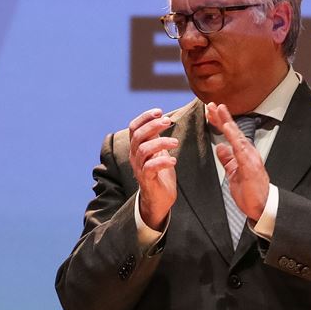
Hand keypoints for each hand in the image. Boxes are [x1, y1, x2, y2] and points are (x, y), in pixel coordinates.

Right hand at [129, 108, 178, 229]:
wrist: (159, 198)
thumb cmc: (160, 173)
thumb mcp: (158, 151)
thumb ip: (156, 137)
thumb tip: (162, 118)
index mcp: (136, 147)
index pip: (134, 127)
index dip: (144, 117)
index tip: (159, 111)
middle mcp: (134, 156)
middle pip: (138, 136)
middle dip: (153, 126)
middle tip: (168, 122)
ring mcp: (139, 168)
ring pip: (144, 150)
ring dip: (161, 143)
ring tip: (176, 142)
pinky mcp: (146, 179)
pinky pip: (151, 167)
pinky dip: (162, 162)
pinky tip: (173, 160)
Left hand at [205, 103, 268, 220]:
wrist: (261, 207)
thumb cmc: (249, 191)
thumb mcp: (234, 172)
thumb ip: (228, 159)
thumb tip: (220, 147)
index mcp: (243, 153)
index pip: (230, 134)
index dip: (221, 121)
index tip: (211, 111)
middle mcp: (248, 152)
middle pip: (233, 131)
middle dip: (222, 117)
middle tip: (211, 105)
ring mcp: (250, 158)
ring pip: (237, 136)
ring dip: (227, 122)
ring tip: (219, 110)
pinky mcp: (250, 166)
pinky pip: (240, 149)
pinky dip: (234, 137)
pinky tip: (228, 128)